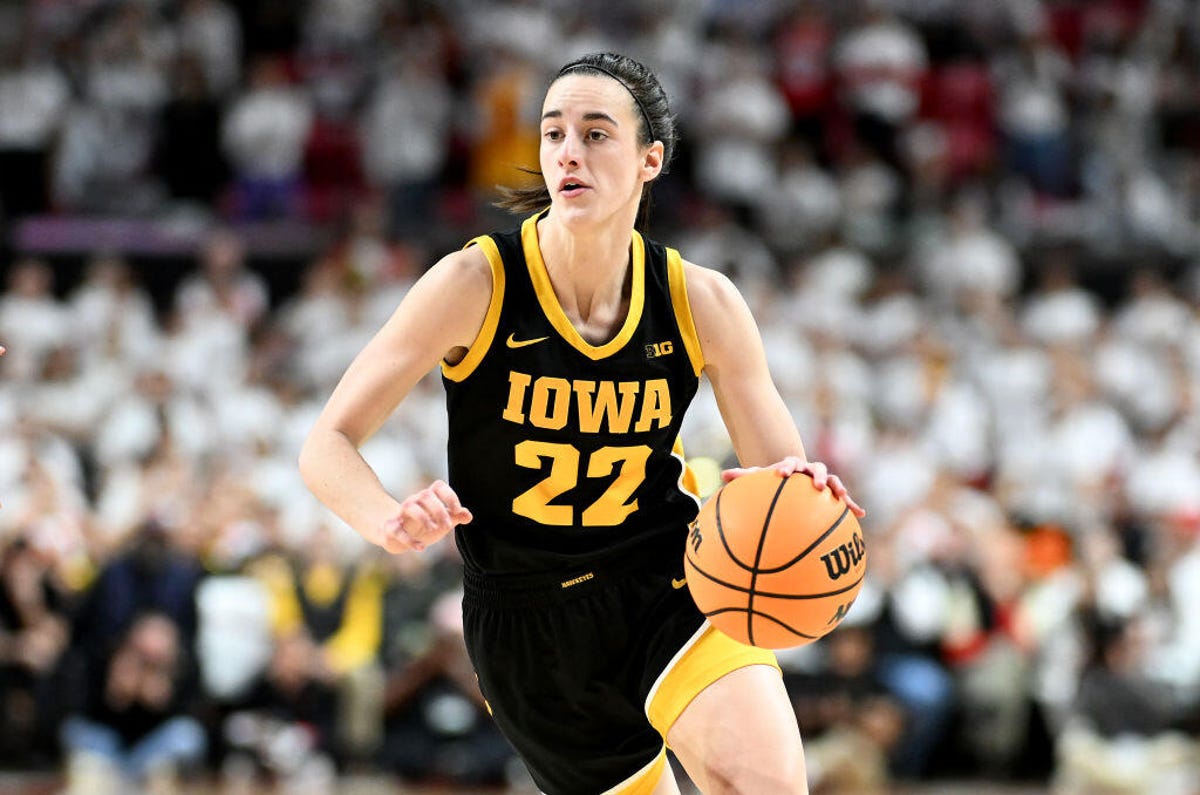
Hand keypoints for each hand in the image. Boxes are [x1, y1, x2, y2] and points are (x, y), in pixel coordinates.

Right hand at [378, 480, 472, 552]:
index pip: (438, 486)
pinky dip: (408, 539)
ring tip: (433, 530)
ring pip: (409, 506)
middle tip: (447, 526)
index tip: (457, 511)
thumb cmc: (422, 526)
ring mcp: (400, 514)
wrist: (396, 537)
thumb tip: (468, 515)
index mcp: (428, 499)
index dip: (449, 496)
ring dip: (423, 518)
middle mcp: (414, 502)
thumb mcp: (441, 522)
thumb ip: (455, 517)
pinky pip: (396, 529)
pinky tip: (420, 547)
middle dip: (439, 510)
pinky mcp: (390, 528)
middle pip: (425, 495)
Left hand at [722, 456, 865, 517]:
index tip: (781, 473)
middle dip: (818, 476)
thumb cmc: (774, 481)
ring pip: (834, 481)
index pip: (790, 463)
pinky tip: (861, 514)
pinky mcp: (833, 493)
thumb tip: (722, 476)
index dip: (787, 467)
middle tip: (816, 485)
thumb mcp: (759, 479)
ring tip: (841, 498)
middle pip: (817, 468)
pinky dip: (852, 505)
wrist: (792, 481)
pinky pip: (845, 499)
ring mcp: (823, 481)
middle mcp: (810, 471)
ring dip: (838, 488)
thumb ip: (743, 477)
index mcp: (793, 465)